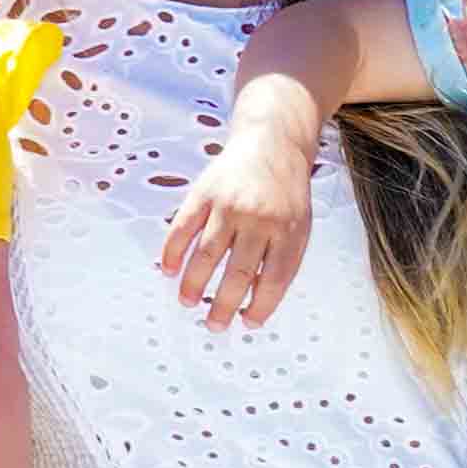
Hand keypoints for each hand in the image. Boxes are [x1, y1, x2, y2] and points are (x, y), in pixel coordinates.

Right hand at [157, 131, 313, 329]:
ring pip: (207, 255)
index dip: (260, 307)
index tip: (248, 323)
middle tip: (214, 325)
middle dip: (223, 306)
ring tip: (188, 303)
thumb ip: (282, 259)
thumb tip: (254, 299)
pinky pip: (183, 228)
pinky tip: (168, 270)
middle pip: (238, 274)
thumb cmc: (286, 192)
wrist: (273, 143)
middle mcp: (258, 219)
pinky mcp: (204, 193)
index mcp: (287, 230)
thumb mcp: (298, 225)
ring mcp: (229, 205)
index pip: (274, 280)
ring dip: (194, 284)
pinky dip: (172, 252)